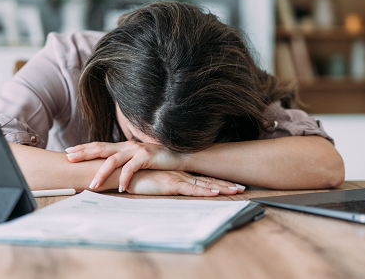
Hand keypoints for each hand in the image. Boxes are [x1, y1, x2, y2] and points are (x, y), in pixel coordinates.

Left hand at [66, 141, 185, 190]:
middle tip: (69, 158)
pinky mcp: (146, 157)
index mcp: (124, 145)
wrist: (180, 156)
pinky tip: (121, 188)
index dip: (84, 147)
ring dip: (102, 174)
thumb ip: (125, 161)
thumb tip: (110, 169)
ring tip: (93, 186)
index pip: (100, 145)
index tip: (69, 151)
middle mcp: (127, 145)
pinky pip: (131, 169)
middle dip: (84, 154)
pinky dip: (124, 179)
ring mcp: (136, 150)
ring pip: (113, 161)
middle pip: (101, 148)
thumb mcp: (138, 159)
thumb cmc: (158, 161)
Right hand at [117, 170, 243, 195]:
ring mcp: (177, 178)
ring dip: (221, 188)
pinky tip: (215, 193)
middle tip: (241, 187)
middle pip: (208, 180)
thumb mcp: (153, 179)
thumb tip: (169, 186)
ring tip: (236, 190)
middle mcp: (181, 175)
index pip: (202, 178)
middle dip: (226, 184)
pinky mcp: (170, 184)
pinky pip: (191, 189)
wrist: (123, 172)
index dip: (217, 180)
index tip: (231, 183)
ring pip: (204, 185)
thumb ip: (162, 181)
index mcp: (178, 173)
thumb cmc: (136, 176)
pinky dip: (204, 192)